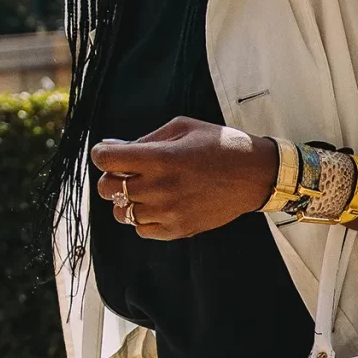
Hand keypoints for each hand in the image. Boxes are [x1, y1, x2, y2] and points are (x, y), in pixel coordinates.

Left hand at [92, 118, 275, 240]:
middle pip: (107, 189)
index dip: (102, 153)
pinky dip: (143, 218)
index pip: (105, 160)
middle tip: (127, 171)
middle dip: (111, 177)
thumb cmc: (219, 144)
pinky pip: (142, 229)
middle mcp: (160, 188)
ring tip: (145, 189)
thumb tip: (112, 148)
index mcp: (160, 158)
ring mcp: (168, 212)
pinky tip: (157, 204)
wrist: (255, 174)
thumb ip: (145, 139)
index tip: (110, 153)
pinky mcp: (178, 229)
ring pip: (122, 213)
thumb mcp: (182, 127)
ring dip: (127, 200)